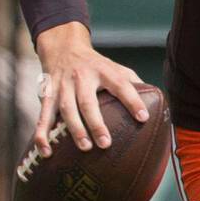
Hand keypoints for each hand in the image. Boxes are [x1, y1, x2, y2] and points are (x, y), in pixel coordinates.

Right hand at [34, 21, 149, 154]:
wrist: (63, 47)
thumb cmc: (96, 65)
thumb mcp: (115, 68)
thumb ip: (133, 84)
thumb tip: (157, 103)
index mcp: (103, 71)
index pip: (120, 84)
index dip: (133, 100)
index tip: (143, 118)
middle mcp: (81, 77)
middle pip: (87, 101)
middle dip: (96, 123)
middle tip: (105, 143)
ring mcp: (62, 86)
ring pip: (66, 109)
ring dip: (74, 129)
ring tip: (85, 148)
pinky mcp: (47, 95)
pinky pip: (43, 116)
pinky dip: (42, 135)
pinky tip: (46, 152)